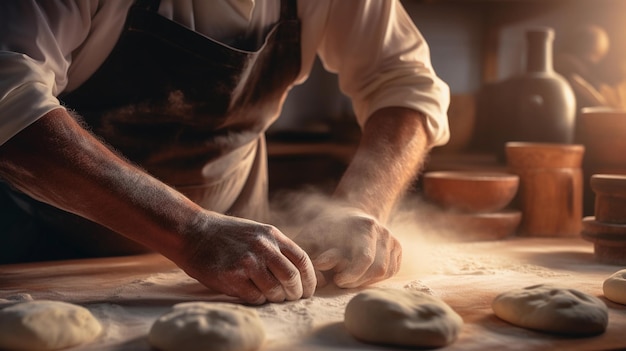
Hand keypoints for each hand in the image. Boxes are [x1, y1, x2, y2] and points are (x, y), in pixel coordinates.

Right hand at [176, 213, 316, 304]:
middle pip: (292, 278)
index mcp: (272, 235)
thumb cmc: (225, 235)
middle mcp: (263, 247)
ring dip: (275, 298)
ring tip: (268, 296)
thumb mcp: (256, 232)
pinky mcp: (231, 276)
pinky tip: (249, 292)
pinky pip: (255, 297)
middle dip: (295, 294)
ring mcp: (247, 262)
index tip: (307, 291)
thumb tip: (297, 273)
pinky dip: (257, 299)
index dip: (309, 280)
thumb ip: (275, 247)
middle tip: (290, 298)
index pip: (302, 260)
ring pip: (275, 291)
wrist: (192, 231)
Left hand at [292, 207, 401, 287]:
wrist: (349, 212)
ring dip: (366, 280)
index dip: (351, 275)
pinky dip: (376, 277)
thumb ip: (310, 253)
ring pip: (385, 271)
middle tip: (341, 281)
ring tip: (350, 277)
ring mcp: (392, 239)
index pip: (364, 259)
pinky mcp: (397, 247)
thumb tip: (319, 275)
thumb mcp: (312, 235)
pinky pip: (391, 271)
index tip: (337, 279)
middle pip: (377, 268)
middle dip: (357, 280)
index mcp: (365, 225)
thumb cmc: (327, 227)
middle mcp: (382, 231)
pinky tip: (361, 274)